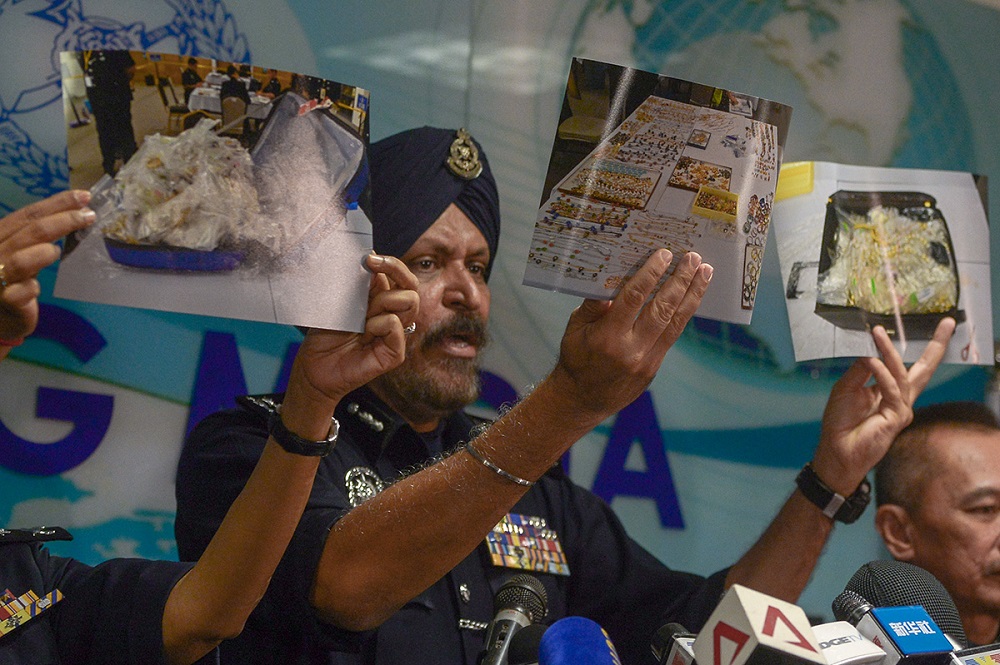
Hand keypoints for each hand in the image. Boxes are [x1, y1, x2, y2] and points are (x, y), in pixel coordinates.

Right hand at [0, 190, 94, 340]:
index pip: (28, 215)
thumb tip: (75, 212)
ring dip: (43, 253)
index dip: (56, 204)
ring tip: (56, 251)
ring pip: (20, 261)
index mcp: (0, 236)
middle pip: (30, 232)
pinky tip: (37, 287)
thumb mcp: (22, 252)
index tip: (84, 196)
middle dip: (63, 221)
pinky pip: (19, 293)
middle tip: (90, 216)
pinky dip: (30, 288)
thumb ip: (37, 236)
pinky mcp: (4, 302)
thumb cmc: (12, 280)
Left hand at [283, 254, 418, 421]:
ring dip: (383, 301)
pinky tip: (364, 334)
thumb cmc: (325, 335)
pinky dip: (378, 324)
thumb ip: (358, 283)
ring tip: (362, 316)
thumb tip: (370, 256)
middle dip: (393, 273)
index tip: (370, 259)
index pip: (402, 277)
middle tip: (368, 272)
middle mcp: (393, 315)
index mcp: (382, 301)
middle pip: (412, 286)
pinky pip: (395, 325)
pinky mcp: (395, 352)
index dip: (392, 264)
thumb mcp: (340, 301)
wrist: (314, 366)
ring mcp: (396, 334)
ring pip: (409, 302)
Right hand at [550, 249, 712, 418]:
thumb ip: (594, 305)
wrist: (582, 398)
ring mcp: (646, 360)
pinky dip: (684, 313)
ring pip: (675, 322)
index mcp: (607, 336)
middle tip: (693, 258)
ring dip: (692, 295)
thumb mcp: (574, 327)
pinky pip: (673, 335)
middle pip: (661, 308)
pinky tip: (692, 296)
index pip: (633, 298)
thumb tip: (614, 279)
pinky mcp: (654, 367)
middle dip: (681, 280)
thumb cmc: (576, 357)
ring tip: (705, 272)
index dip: (651, 274)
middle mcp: (630, 349)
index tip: (664, 254)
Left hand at [812, 317, 955, 494]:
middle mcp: (899, 398)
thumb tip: (869, 351)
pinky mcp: (897, 417)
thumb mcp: (845, 388)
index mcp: (888, 390)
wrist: (836, 450)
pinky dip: (881, 374)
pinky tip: (871, 362)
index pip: (905, 366)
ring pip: (901, 374)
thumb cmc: (840, 422)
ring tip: (877, 334)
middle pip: (924, 369)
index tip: (908, 328)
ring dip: (888, 352)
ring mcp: (901, 408)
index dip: (908, 348)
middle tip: (947, 323)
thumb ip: (859, 370)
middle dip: (936, 346)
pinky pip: (891, 389)